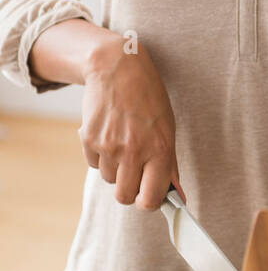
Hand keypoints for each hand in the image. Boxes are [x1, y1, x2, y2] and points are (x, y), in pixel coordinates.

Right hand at [80, 35, 183, 209]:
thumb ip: (169, 165)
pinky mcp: (89, 140)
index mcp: (160, 149)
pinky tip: (109, 134)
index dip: (148, 202)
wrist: (118, 68)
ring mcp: (109, 146)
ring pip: (109, 179)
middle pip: (125, 196)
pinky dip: (100, 156)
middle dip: (130, 190)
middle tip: (134, 173)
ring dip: (116, 169)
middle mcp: (134, 151)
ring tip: (123, 142)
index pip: (151, 199)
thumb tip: (175, 195)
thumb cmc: (149, 99)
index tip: (148, 197)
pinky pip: (94, 164)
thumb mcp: (168, 129)